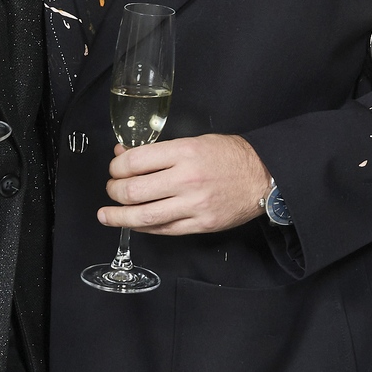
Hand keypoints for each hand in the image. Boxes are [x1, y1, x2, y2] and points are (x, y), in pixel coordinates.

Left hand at [101, 134, 269, 234]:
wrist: (264, 176)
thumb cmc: (231, 156)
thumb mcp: (195, 142)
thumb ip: (160, 151)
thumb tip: (124, 156)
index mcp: (185, 152)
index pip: (134, 162)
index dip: (116, 167)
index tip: (115, 169)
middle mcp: (187, 179)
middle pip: (133, 190)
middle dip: (114, 191)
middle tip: (112, 189)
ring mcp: (194, 204)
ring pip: (144, 216)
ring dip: (118, 216)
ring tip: (107, 215)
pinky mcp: (200, 224)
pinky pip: (163, 229)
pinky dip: (143, 227)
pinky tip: (134, 223)